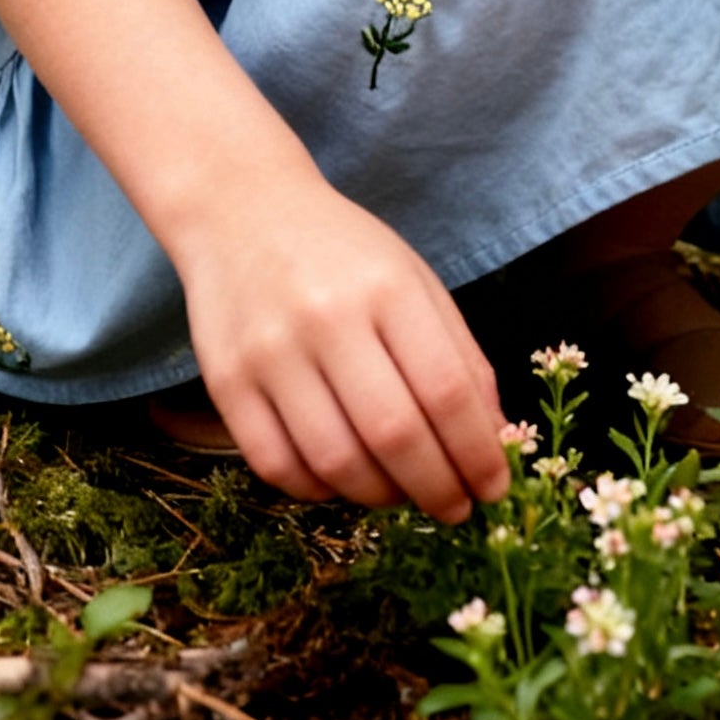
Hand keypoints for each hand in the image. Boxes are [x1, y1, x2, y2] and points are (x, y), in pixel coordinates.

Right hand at [177, 172, 509, 521]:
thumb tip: (491, 441)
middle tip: (456, 509)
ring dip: (381, 496)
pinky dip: (319, 490)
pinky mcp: (225, 382)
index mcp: (387, 287)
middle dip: (437, 489)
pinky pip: (277, 466)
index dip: (478, 454)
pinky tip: (342, 479)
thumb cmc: (342, 252)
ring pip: (336, 462)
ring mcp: (270, 352)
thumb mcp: (414, 280)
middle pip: (394, 434)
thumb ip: (459, 355)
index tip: (494, 489)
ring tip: (401, 492)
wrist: (239, 210)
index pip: (447, 391)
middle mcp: (327, 318)